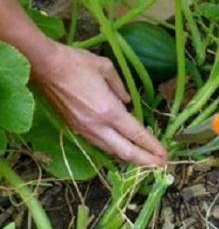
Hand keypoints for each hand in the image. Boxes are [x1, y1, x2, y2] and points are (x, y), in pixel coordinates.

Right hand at [31, 42, 166, 166]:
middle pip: (124, 151)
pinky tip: (119, 145)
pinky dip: (112, 148)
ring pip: (110, 150)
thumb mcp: (106, 68)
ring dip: (128, 156)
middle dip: (145, 161)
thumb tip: (127, 101)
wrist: (44, 67)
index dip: (152, 146)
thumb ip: (121, 88)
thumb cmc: (76, 63)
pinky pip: (97, 143)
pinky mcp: (73, 128)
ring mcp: (83, 129)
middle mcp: (97, 125)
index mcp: (108, 110)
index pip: (136, 134)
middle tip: (160, 165)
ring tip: (143, 158)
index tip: (164, 154)